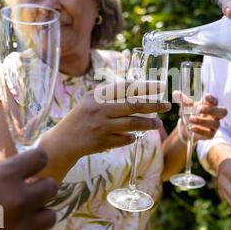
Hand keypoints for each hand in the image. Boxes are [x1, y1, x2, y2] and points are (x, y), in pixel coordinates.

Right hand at [0, 148, 57, 229]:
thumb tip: (6, 176)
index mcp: (5, 177)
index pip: (40, 158)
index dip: (38, 159)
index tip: (35, 163)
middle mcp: (19, 199)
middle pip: (51, 187)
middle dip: (43, 188)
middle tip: (31, 192)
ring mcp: (20, 226)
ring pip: (50, 216)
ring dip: (40, 214)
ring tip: (26, 215)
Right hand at [39, 81, 171, 181]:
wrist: (63, 142)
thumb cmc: (80, 118)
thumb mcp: (90, 100)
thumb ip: (109, 94)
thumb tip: (136, 89)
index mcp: (97, 96)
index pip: (126, 88)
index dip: (146, 87)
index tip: (160, 87)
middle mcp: (99, 109)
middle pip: (133, 105)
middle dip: (153, 105)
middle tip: (167, 106)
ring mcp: (101, 126)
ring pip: (132, 124)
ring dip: (148, 124)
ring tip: (158, 124)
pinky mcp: (102, 142)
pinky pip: (124, 139)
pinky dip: (131, 138)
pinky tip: (134, 136)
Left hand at [174, 91, 226, 140]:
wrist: (187, 126)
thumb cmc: (190, 112)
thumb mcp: (186, 106)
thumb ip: (183, 100)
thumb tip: (175, 93)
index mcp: (211, 105)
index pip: (216, 101)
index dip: (212, 99)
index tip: (205, 96)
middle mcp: (216, 115)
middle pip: (222, 112)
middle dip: (211, 110)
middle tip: (198, 109)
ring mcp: (215, 125)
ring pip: (216, 124)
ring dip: (203, 121)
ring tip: (191, 119)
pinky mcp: (211, 134)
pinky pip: (210, 134)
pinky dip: (201, 131)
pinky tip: (192, 128)